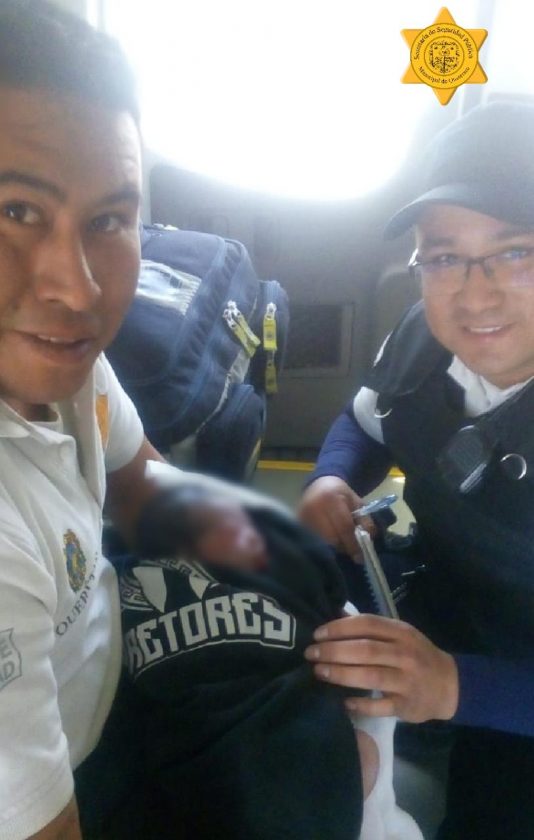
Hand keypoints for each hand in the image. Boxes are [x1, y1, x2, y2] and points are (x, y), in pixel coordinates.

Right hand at [298, 476, 374, 556]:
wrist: (319, 484)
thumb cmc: (341, 494)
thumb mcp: (357, 503)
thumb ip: (365, 520)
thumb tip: (368, 539)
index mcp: (331, 498)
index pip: (344, 526)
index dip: (352, 543)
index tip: (360, 557)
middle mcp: (314, 507)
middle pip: (330, 537)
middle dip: (343, 548)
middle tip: (351, 553)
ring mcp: (302, 515)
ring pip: (320, 542)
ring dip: (332, 549)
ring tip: (341, 548)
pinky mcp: (297, 523)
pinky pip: (311, 540)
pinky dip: (322, 545)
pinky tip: (329, 545)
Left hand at [305, 614, 458, 722]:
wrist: (450, 685)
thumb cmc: (417, 655)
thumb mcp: (400, 634)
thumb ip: (371, 627)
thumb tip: (337, 614)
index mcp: (401, 633)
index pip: (367, 624)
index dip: (340, 627)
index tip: (318, 634)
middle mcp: (405, 654)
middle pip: (365, 650)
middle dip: (334, 651)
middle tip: (311, 653)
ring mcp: (406, 681)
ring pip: (370, 676)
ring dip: (341, 673)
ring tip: (319, 672)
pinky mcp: (406, 705)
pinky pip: (380, 706)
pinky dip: (360, 704)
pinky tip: (343, 702)